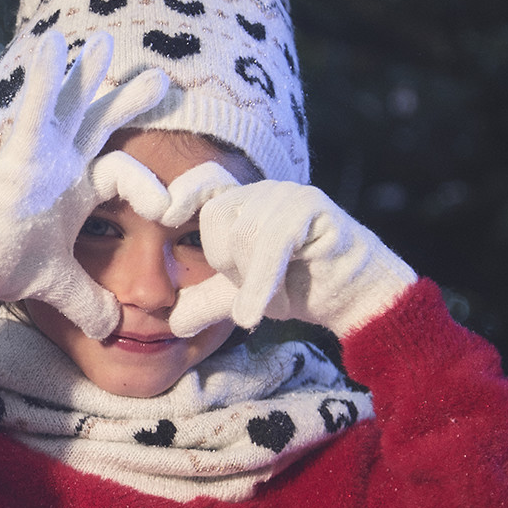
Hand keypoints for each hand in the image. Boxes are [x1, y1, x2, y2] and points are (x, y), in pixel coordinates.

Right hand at [0, 30, 168, 338]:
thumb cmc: (4, 267)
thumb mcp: (59, 285)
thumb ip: (88, 301)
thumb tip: (112, 329)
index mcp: (72, 190)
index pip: (119, 171)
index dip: (147, 184)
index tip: (171, 206)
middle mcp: (58, 165)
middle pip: (97, 123)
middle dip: (126, 100)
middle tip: (159, 79)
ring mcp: (37, 155)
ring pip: (68, 105)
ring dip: (86, 72)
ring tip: (105, 40)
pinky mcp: (17, 155)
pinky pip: (34, 110)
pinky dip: (45, 80)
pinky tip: (53, 45)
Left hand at [167, 178, 416, 337]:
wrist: (350, 299)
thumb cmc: (297, 287)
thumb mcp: (241, 297)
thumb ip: (208, 302)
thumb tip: (172, 323)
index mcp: (243, 202)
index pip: (204, 183)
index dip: (182, 193)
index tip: (157, 214)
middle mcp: (265, 191)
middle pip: (216, 215)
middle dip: (224, 260)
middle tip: (247, 285)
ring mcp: (291, 196)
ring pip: (244, 229)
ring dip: (248, 275)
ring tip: (263, 295)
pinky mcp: (315, 210)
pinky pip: (273, 242)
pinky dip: (260, 282)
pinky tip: (252, 314)